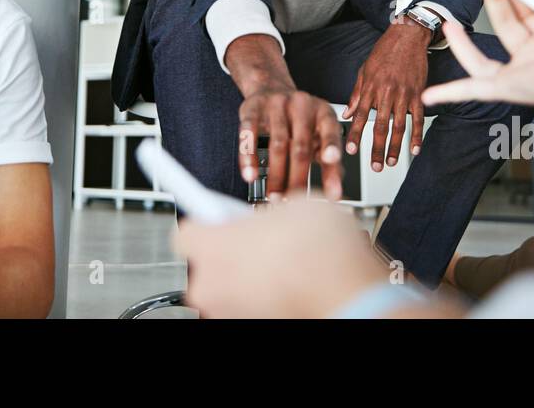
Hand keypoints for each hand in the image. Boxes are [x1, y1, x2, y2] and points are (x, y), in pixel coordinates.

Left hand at [173, 196, 385, 317]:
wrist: (347, 295)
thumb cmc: (321, 254)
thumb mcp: (294, 206)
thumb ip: (266, 213)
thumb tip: (270, 218)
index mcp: (212, 245)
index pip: (186, 231)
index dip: (206, 221)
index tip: (213, 216)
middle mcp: (210, 284)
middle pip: (206, 262)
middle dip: (230, 251)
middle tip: (260, 240)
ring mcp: (227, 312)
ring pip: (227, 287)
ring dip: (246, 276)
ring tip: (282, 264)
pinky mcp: (246, 327)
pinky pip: (245, 306)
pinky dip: (261, 297)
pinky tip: (288, 284)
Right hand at [238, 87, 343, 201]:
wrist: (271, 88)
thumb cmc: (298, 119)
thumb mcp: (318, 132)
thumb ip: (328, 157)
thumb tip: (334, 188)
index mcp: (322, 111)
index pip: (330, 131)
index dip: (331, 146)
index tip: (331, 161)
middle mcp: (301, 105)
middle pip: (301, 146)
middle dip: (298, 178)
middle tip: (295, 201)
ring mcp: (276, 104)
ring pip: (277, 144)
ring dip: (276, 175)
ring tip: (275, 196)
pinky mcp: (252, 108)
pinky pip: (249, 134)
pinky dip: (248, 157)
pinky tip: (249, 175)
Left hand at [344, 18, 430, 170]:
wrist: (407, 36)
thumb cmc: (385, 52)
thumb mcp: (365, 70)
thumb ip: (357, 94)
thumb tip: (349, 114)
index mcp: (370, 88)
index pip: (360, 117)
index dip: (354, 136)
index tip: (349, 151)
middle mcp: (386, 93)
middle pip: (380, 127)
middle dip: (376, 149)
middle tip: (374, 167)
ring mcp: (403, 94)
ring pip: (398, 126)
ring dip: (394, 147)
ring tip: (391, 162)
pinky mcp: (418, 94)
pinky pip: (418, 118)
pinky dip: (417, 135)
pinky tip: (415, 149)